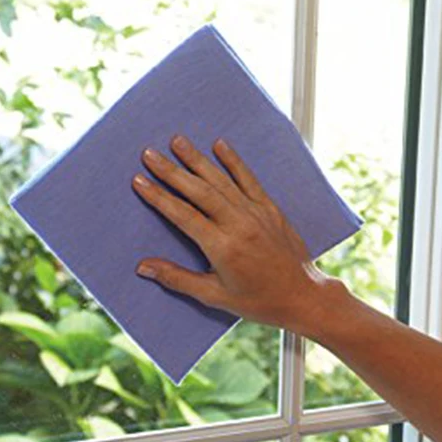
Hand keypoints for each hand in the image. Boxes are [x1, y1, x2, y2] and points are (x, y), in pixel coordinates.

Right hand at [132, 134, 329, 332]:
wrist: (303, 296)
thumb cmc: (258, 301)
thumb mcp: (214, 296)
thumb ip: (177, 278)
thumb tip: (143, 267)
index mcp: (223, 247)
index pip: (183, 215)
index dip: (159, 197)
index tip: (139, 180)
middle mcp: (239, 225)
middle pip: (199, 191)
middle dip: (172, 171)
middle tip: (150, 153)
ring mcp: (257, 213)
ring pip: (221, 180)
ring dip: (198, 159)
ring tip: (177, 141)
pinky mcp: (271, 208)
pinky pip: (249, 179)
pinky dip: (234, 161)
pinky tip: (220, 145)